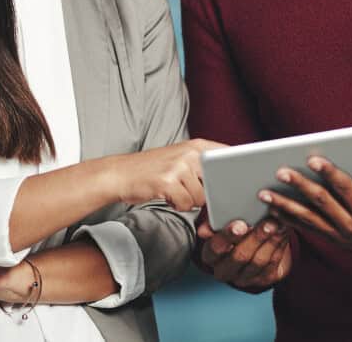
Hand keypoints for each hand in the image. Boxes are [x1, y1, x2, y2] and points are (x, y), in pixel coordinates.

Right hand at [107, 138, 224, 211]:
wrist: (120, 173)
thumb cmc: (152, 170)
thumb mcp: (180, 158)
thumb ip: (203, 164)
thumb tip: (228, 178)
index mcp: (196, 145)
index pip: (228, 156)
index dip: (231, 172)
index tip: (229, 181)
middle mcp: (190, 153)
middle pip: (216, 183)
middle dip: (208, 193)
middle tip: (191, 191)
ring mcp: (179, 167)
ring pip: (201, 197)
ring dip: (189, 200)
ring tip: (174, 191)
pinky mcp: (168, 182)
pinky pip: (186, 204)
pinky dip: (178, 205)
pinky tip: (167, 196)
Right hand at [198, 216, 292, 289]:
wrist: (251, 245)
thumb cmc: (234, 230)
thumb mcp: (220, 223)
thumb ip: (213, 223)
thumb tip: (205, 231)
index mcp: (210, 256)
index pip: (215, 248)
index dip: (228, 236)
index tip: (240, 224)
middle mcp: (224, 271)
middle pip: (240, 256)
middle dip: (255, 238)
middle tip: (267, 222)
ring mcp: (244, 278)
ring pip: (258, 261)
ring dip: (270, 241)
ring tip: (278, 224)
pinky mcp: (263, 279)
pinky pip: (272, 264)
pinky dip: (279, 246)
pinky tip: (283, 231)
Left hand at [260, 153, 351, 263]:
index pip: (345, 189)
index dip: (329, 173)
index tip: (313, 159)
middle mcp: (351, 225)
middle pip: (320, 203)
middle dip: (299, 186)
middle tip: (280, 171)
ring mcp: (341, 235)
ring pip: (308, 219)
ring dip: (285, 206)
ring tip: (263, 194)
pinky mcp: (335, 239)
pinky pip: (309, 229)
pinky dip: (289, 220)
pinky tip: (272, 211)